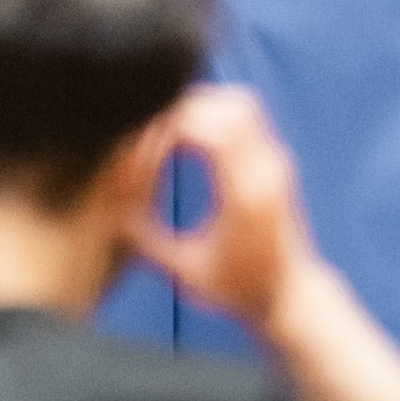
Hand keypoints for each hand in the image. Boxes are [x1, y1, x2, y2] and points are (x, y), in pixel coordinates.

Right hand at [124, 86, 318, 334]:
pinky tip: (192, 136)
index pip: (202, 129)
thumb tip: (108, 213)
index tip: (143, 153)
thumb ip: (147, 242)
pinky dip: (217, 114)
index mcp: (244, 196)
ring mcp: (276, 162)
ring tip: (169, 130)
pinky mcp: (276, 161)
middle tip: (150, 134)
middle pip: (221, 105)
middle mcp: (266, 170)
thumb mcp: (186, 274)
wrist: (291, 298)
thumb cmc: (238, 291)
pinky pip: (247, 116)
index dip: (163, 131)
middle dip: (179, 111)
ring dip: (202, 107)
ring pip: (238, 102)